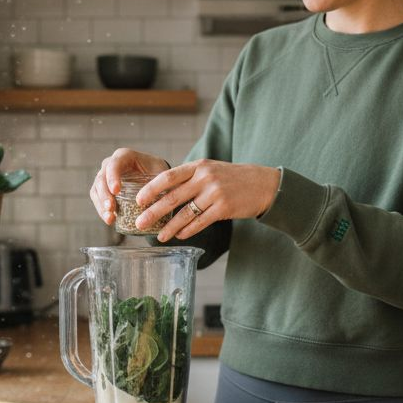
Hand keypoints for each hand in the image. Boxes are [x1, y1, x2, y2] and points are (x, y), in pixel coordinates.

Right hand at [89, 148, 170, 225]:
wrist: (155, 180)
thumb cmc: (160, 175)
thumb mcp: (162, 175)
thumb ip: (161, 183)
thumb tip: (157, 200)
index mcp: (125, 156)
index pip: (115, 164)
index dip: (113, 177)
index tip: (116, 191)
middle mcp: (111, 164)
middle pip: (102, 177)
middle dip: (105, 194)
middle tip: (111, 208)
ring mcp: (105, 177)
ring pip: (96, 189)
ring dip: (101, 204)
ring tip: (110, 218)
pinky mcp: (103, 190)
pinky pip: (97, 199)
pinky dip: (101, 210)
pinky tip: (110, 220)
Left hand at [135, 160, 280, 241]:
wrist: (264, 184)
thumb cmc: (234, 178)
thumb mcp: (212, 170)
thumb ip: (191, 178)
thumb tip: (165, 192)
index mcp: (199, 166)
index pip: (169, 177)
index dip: (151, 189)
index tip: (138, 200)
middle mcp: (205, 178)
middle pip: (173, 197)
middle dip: (154, 211)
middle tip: (140, 222)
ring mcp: (215, 193)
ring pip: (185, 213)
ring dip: (170, 227)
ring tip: (159, 236)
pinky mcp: (224, 208)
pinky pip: (200, 222)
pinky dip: (188, 230)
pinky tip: (179, 236)